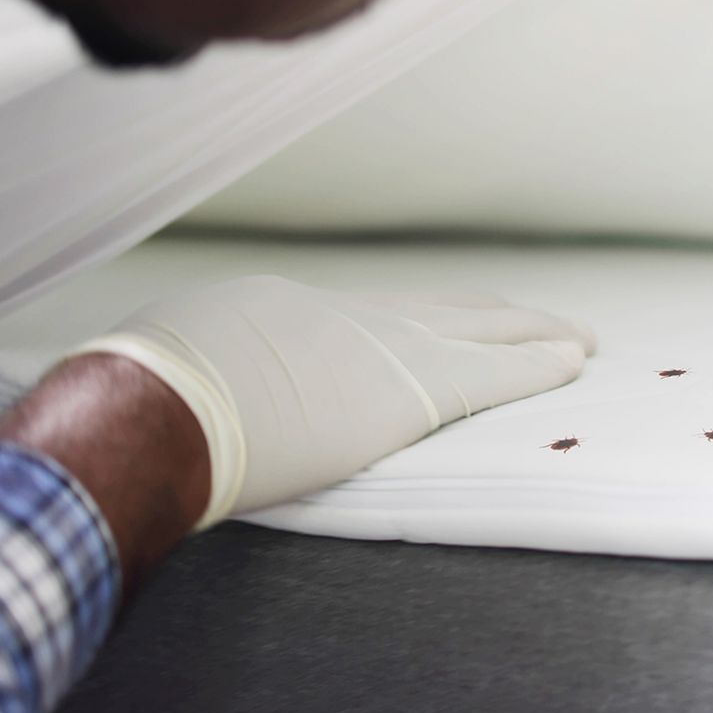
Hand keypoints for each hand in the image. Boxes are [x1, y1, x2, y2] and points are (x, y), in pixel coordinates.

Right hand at [62, 279, 594, 525]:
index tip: (434, 334)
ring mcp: (378, 346)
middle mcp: (343, 317)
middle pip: (436, 308)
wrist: (157, 404)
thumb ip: (186, 375)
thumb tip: (151, 394)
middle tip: (536, 321)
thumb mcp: (160, 365)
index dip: (409, 328)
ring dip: (531, 335)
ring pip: (479, 329)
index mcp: (280, 313)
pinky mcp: (411, 387)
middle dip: (489, 316)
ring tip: (576, 340)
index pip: (365, 320)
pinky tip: (572, 362)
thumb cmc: (136, 396)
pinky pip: (492, 372)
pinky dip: (536, 366)